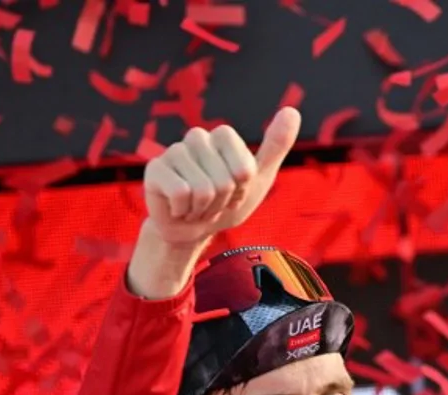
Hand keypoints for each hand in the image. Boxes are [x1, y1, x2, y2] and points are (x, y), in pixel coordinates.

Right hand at [142, 108, 301, 245]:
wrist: (193, 231)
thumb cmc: (227, 203)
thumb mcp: (259, 178)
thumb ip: (276, 145)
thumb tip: (292, 111)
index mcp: (222, 136)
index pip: (243, 169)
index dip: (242, 189)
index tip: (235, 191)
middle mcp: (197, 137)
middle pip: (224, 181)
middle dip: (223, 201)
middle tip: (213, 202)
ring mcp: (173, 151)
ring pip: (203, 190)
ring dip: (204, 209)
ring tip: (198, 206)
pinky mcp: (155, 169)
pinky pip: (181, 194)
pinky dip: (185, 211)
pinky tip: (180, 208)